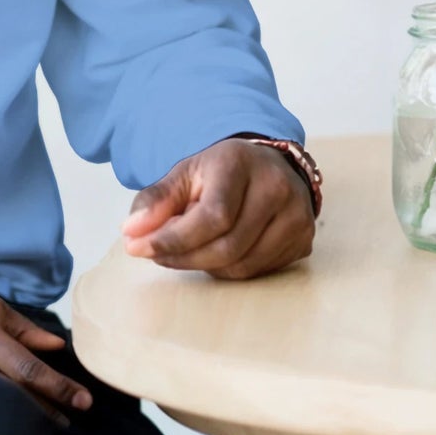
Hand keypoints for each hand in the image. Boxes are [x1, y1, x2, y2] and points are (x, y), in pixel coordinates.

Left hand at [120, 136, 315, 278]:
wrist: (267, 166)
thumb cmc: (219, 172)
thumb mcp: (184, 174)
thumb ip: (157, 200)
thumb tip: (131, 233)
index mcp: (241, 164)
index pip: (212, 216)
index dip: (174, 239)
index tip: (138, 248)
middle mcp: (277, 188)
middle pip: (227, 246)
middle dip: (183, 257)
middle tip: (155, 254)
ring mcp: (297, 216)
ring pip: (242, 265)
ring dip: (204, 265)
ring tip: (185, 249)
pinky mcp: (304, 240)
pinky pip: (259, 271)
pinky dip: (228, 269)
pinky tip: (214, 252)